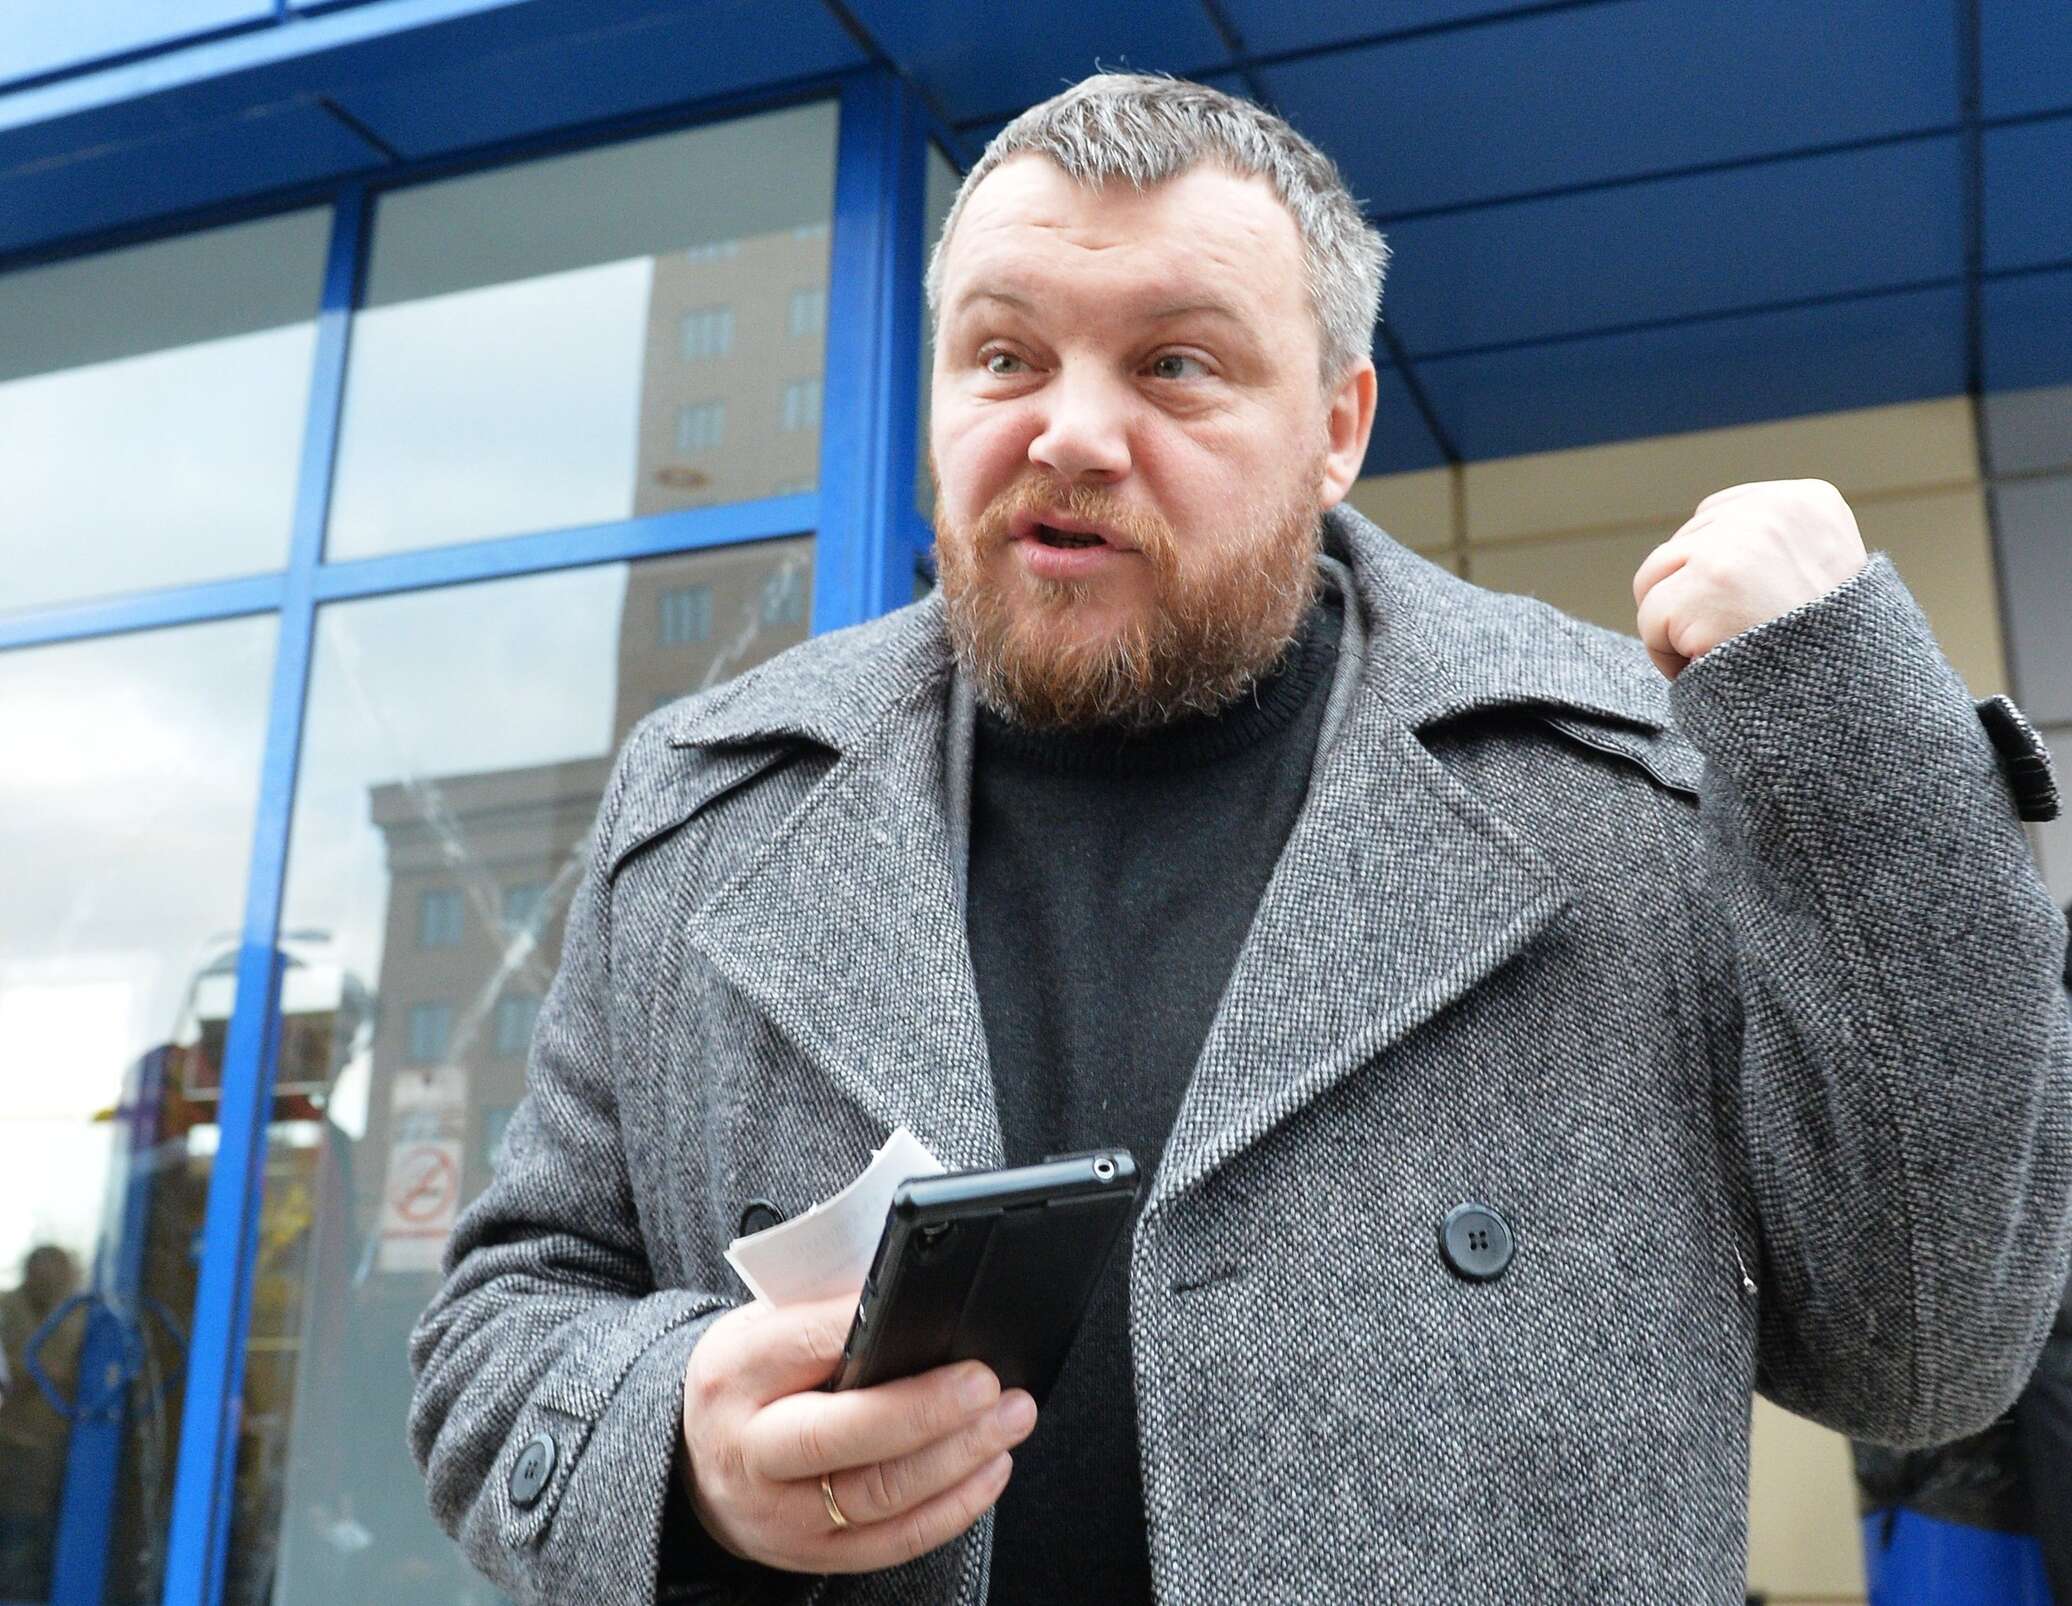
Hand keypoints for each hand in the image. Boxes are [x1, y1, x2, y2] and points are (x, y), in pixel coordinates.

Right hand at [681, 1294, 1037, 1572]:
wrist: (692, 1459)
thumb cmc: (751, 1377)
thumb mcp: (762, 1328)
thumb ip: (824, 1315)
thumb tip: (913, 1294)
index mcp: (737, 1373)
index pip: (806, 1344)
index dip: (873, 1325)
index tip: (934, 1305)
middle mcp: (749, 1449)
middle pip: (842, 1435)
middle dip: (926, 1410)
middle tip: (987, 1382)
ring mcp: (778, 1513)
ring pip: (877, 1494)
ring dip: (957, 1457)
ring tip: (1009, 1418)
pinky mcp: (810, 1555)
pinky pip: (892, 1541)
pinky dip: (952, 1507)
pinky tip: (990, 1469)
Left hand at [1632, 479, 1867, 678]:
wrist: (1849, 703)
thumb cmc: (1832, 652)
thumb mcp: (1821, 569)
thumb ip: (1770, 544)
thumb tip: (1704, 538)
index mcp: (1807, 501)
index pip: (1716, 517)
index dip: (1717, 574)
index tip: (1754, 606)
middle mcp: (1768, 515)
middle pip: (1678, 547)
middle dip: (1693, 598)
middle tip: (1742, 636)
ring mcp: (1731, 551)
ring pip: (1654, 581)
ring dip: (1674, 624)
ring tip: (1725, 650)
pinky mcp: (1701, 593)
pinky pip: (1649, 620)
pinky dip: (1667, 655)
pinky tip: (1711, 666)